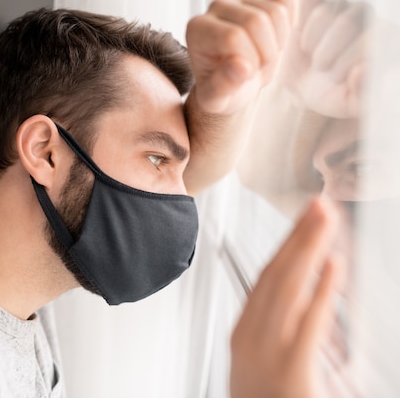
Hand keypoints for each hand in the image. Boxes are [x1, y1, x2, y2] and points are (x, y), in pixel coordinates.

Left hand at [186, 0, 296, 115]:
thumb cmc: (223, 90)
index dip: (248, 62)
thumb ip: (222, 86)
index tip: (244, 76)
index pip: (234, 36)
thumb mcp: (216, 100)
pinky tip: (275, 42)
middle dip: (266, 54)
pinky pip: (287, 1)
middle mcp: (217, 8)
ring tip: (263, 59)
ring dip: (278, 44)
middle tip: (257, 70)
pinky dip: (288, 26)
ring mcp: (241, 0)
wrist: (237, 85)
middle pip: (257, 20)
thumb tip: (240, 67)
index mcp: (198, 29)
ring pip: (275, 12)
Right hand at [230, 198, 340, 397]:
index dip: (287, 245)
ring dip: (308, 249)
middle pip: (276, 274)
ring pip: (288, 288)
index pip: (266, 277)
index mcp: (244, 334)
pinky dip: (322, 290)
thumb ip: (273, 334)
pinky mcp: (291, 372)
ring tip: (325, 220)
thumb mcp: (258, 367)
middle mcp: (251, 337)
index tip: (302, 222)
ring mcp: (268, 353)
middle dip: (298, 236)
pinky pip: (309, 322)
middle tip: (318, 205)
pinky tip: (333, 267)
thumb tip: (297, 303)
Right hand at [279, 0, 370, 118]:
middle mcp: (367, 17)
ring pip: (326, 12)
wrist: (301, 88)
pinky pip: (308, 2)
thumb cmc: (331, 95)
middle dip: (328, 51)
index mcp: (385, 39)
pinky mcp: (316, 1)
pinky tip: (303, 44)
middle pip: (348, 22)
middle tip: (320, 69)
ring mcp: (341, 6)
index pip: (375, 35)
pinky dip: (300, 25)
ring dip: (313, 42)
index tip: (336, 78)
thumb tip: (361, 70)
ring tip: (312, 57)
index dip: (350, 58)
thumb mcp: (348, 103)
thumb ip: (362, 92)